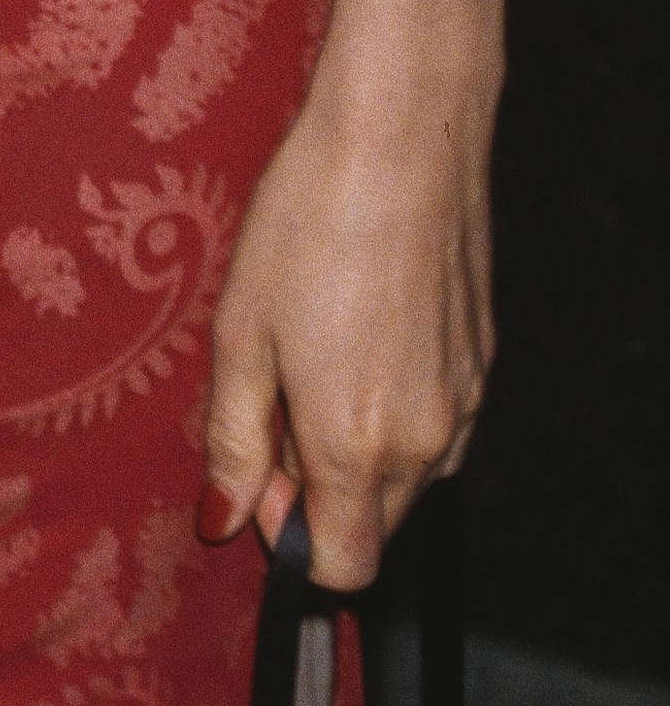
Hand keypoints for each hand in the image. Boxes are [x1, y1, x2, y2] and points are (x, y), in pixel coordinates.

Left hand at [197, 52, 494, 589]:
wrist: (400, 139)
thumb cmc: (306, 225)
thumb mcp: (239, 333)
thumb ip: (233, 440)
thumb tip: (222, 519)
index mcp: (357, 445)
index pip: (340, 566)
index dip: (287, 534)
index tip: (257, 464)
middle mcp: (426, 441)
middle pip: (375, 525)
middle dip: (320, 490)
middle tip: (277, 397)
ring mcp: (466, 402)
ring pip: (410, 478)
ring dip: (359, 450)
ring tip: (318, 354)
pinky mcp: (483, 363)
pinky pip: (440, 426)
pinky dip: (397, 409)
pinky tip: (361, 332)